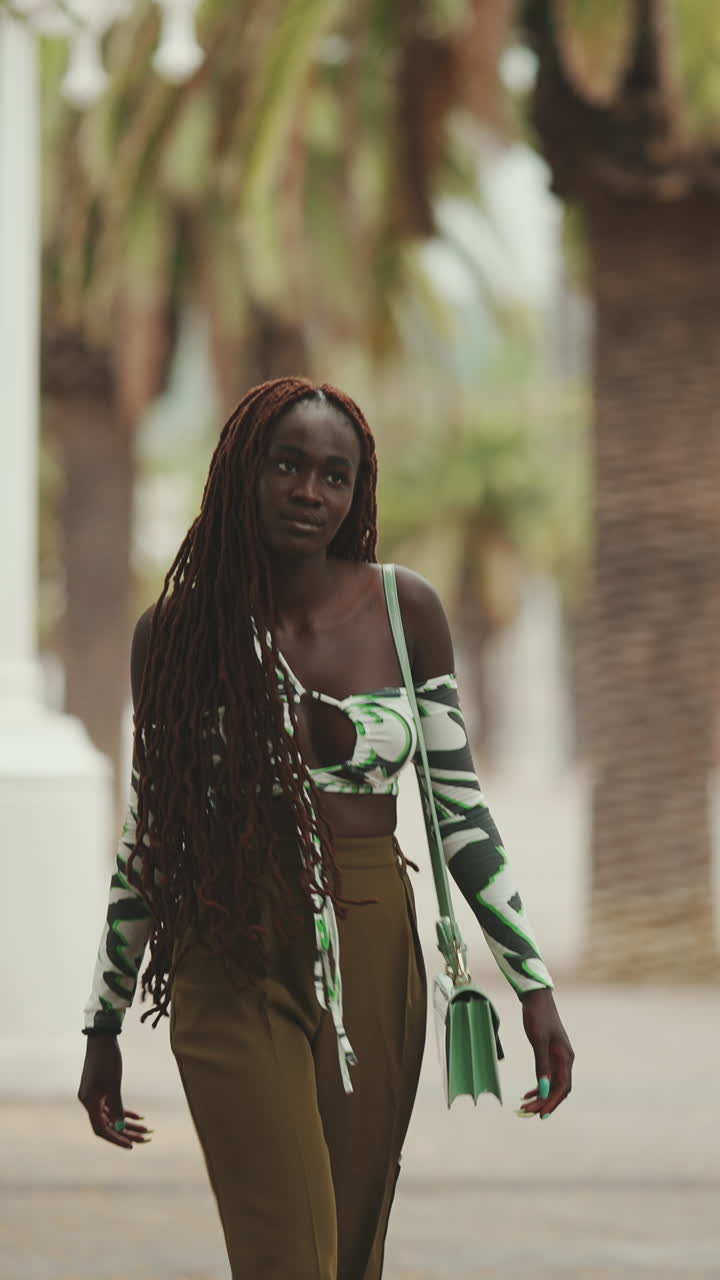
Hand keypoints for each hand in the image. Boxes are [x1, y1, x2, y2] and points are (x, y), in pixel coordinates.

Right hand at [78, 1036, 150, 1148]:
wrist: (102, 1039)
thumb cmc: (107, 1060)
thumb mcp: (114, 1084)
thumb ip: (117, 1107)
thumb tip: (121, 1128)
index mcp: (89, 1102)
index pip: (101, 1129)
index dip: (116, 1139)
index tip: (131, 1145)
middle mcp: (89, 1102)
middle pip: (108, 1125)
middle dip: (126, 1133)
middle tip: (145, 1139)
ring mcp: (94, 1096)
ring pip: (111, 1117)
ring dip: (127, 1124)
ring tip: (146, 1130)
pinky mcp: (100, 1090)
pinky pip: (111, 1106)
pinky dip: (124, 1111)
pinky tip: (139, 1117)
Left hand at [516, 988, 573, 1118]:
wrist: (536, 998)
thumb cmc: (538, 1016)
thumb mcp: (538, 1041)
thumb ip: (541, 1065)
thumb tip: (542, 1089)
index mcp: (565, 1058)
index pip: (562, 1087)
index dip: (552, 1102)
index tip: (541, 1114)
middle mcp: (565, 1060)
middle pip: (557, 1089)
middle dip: (544, 1102)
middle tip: (527, 1112)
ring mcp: (558, 1057)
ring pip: (551, 1084)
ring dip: (540, 1096)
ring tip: (525, 1106)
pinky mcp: (550, 1054)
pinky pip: (547, 1076)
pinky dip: (538, 1085)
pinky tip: (528, 1093)